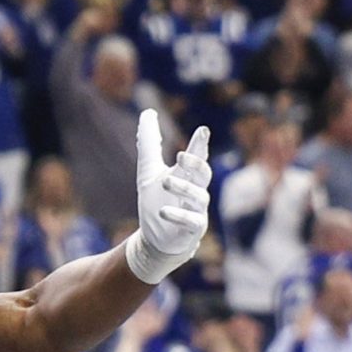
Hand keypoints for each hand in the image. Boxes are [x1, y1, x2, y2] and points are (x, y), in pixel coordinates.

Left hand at [124, 111, 210, 283]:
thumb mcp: (148, 171)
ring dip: (183, 188)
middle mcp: (196, 192)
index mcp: (187, 176)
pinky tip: (164, 211)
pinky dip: (178, 216)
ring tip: (165, 182)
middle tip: (182, 156)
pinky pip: (192, 222)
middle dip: (196, 164)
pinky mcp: (193, 231)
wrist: (154, 240)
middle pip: (204, 174)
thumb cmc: (156, 203)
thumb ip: (149, 143)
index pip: (197, 157)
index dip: (200, 145)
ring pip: (199, 197)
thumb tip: (148, 112)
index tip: (202, 131)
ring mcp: (197, 212)